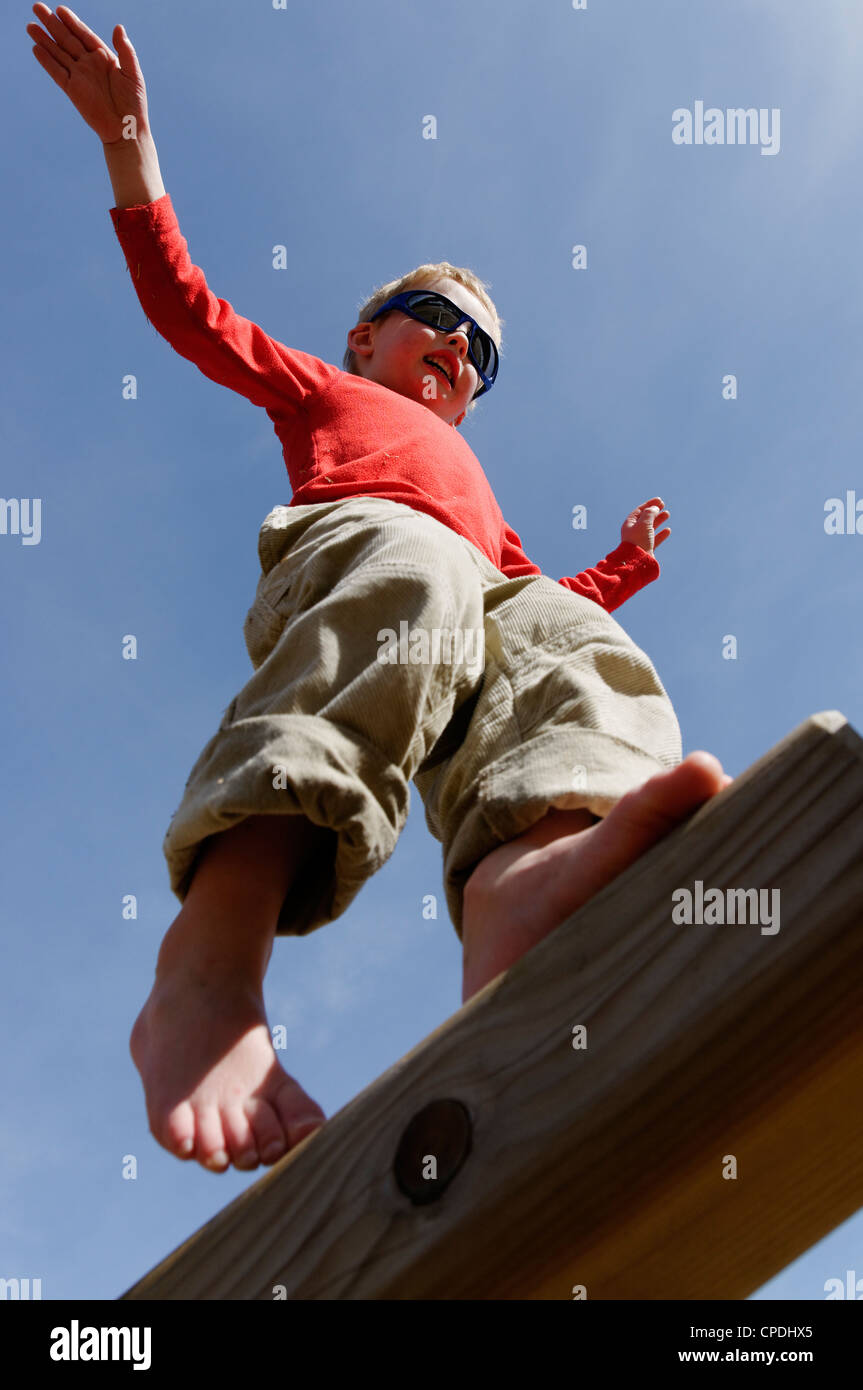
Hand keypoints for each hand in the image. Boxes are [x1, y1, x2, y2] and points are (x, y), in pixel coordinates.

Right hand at [26, 5, 149, 144]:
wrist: (126, 130)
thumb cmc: (134, 104)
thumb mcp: (133, 74)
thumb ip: (126, 51)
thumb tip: (118, 27)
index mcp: (104, 58)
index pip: (84, 35)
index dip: (72, 22)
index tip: (60, 9)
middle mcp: (89, 64)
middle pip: (67, 40)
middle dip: (52, 24)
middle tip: (37, 7)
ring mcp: (79, 77)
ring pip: (58, 53)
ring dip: (44, 40)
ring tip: (31, 26)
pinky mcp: (72, 90)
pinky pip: (57, 73)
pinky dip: (47, 61)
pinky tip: (36, 49)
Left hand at [620, 497, 670, 552]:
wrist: (637, 562)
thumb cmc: (638, 540)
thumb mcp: (644, 523)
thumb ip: (650, 513)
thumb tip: (655, 508)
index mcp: (629, 524)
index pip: (639, 511)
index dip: (649, 504)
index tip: (659, 500)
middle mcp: (634, 532)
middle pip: (645, 518)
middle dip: (654, 511)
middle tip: (663, 505)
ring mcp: (640, 541)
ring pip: (651, 528)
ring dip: (659, 520)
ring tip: (667, 514)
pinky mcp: (647, 549)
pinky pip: (655, 539)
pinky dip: (661, 534)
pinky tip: (667, 530)